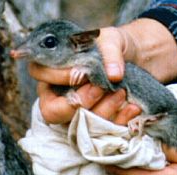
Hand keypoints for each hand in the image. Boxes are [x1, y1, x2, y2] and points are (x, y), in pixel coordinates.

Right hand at [28, 18, 176, 123]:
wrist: (136, 61)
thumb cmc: (114, 49)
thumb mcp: (112, 40)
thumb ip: (110, 51)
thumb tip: (114, 75)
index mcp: (54, 69)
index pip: (40, 73)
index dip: (59, 76)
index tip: (84, 72)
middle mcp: (59, 95)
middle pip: (53, 111)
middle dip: (79, 102)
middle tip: (101, 88)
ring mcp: (77, 113)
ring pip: (80, 124)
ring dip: (102, 110)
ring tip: (121, 92)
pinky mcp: (97, 124)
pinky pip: (103, 131)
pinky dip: (119, 120)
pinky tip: (133, 107)